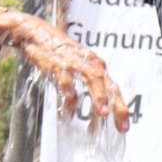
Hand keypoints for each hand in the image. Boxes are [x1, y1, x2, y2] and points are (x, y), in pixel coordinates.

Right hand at [0, 12, 130, 130]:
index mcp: (96, 67)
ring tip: (102, 113)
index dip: (120, 107)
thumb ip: (86, 94)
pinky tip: (70, 99)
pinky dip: (68, 87)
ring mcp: (75, 62)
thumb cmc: (59, 56)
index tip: (124, 127)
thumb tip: (97, 119)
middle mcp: (90, 63)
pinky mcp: (58, 62)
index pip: (113, 88)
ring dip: (98, 96)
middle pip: (108, 85)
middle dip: (116, 105)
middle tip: (120, 125)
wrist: (36, 34)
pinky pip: (65, 76)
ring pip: (92, 78)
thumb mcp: (77, 73)